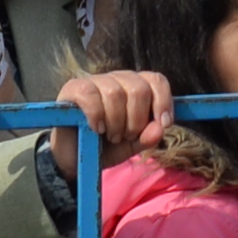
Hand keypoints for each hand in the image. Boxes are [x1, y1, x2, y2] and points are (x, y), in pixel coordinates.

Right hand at [50, 67, 175, 159]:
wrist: (73, 159)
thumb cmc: (105, 147)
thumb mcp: (131, 146)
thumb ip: (148, 137)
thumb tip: (160, 128)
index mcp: (135, 86)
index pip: (156, 80)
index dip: (164, 101)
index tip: (164, 123)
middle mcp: (117, 78)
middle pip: (138, 88)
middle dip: (136, 119)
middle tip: (126, 136)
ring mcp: (95, 81)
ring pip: (116, 93)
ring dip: (116, 122)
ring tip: (110, 135)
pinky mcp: (73, 88)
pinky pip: (90, 95)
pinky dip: (97, 116)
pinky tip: (96, 128)